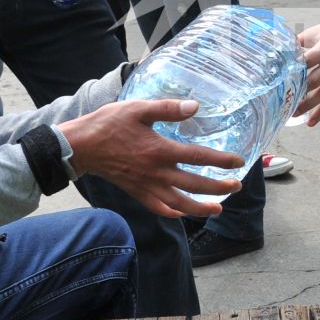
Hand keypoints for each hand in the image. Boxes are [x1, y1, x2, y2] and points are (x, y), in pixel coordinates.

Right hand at [59, 99, 242, 218]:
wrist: (81, 146)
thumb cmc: (109, 124)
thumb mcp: (139, 109)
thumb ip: (168, 108)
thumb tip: (195, 107)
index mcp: (160, 151)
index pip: (199, 157)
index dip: (221, 160)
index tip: (239, 162)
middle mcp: (157, 173)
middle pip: (194, 185)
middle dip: (219, 187)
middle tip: (236, 186)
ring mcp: (146, 186)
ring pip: (179, 203)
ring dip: (200, 207)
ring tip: (218, 208)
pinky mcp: (136, 192)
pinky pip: (158, 207)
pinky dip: (173, 213)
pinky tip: (182, 212)